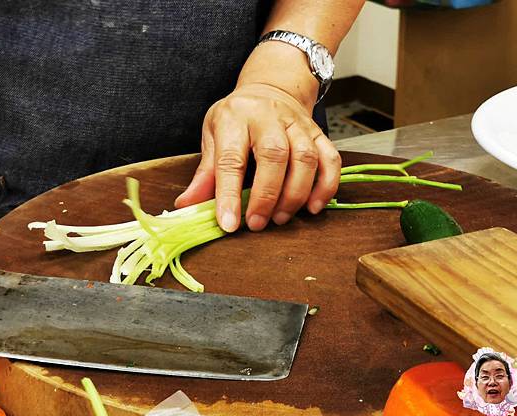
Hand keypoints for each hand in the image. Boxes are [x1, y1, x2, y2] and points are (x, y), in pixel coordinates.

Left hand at [174, 82, 340, 231]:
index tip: (229, 224)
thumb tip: (186, 206)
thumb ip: (205, 174)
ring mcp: (297, 124)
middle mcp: (268, 117)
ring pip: (305, 158)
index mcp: (235, 118)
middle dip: (267, 196)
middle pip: (274, 156)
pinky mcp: (318, 133)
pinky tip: (312, 208)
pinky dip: (325, 187)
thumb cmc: (237, 119)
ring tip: (280, 218)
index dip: (229, 194)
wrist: (270, 89)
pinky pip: (330, 160)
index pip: (231, 159)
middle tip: (258, 224)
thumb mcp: (213, 137)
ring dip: (295, 194)